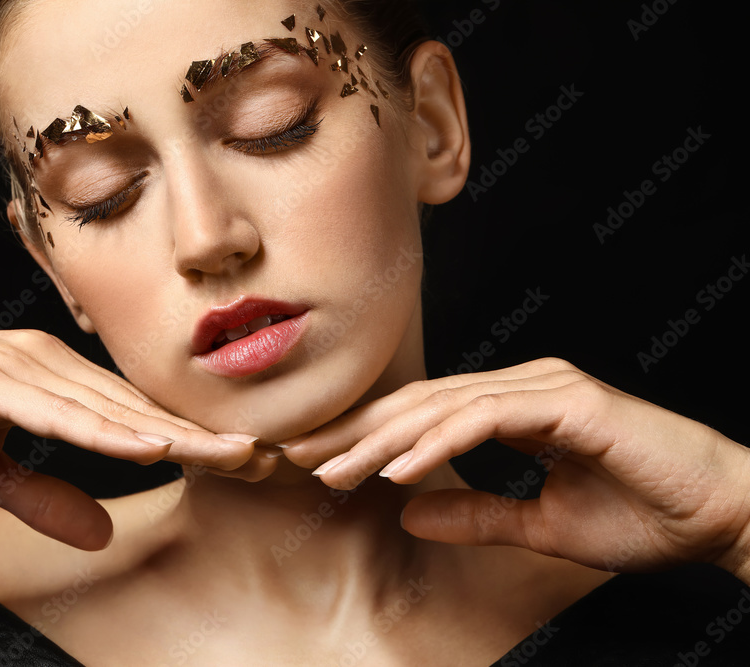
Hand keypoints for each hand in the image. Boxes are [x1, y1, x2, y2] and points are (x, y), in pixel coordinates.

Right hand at [0, 330, 255, 549]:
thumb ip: (45, 497)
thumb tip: (102, 534)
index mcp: (53, 374)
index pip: (133, 412)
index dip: (187, 437)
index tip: (236, 461)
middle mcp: (49, 361)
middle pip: (139, 406)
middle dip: (201, 435)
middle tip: (264, 456)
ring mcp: (24, 365)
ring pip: (114, 407)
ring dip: (174, 434)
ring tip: (232, 454)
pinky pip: (62, 411)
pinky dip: (108, 430)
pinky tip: (152, 445)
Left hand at [282, 358, 749, 580]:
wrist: (722, 516)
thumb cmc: (643, 516)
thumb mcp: (539, 526)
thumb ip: (476, 515)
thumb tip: (407, 510)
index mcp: (514, 407)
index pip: (423, 417)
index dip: (368, 438)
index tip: (317, 463)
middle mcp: (522, 387)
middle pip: (419, 405)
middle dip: (357, 433)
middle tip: (298, 458)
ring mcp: (545, 388)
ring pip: (443, 407)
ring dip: (384, 441)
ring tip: (333, 470)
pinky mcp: (569, 402)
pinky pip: (487, 419)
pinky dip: (438, 442)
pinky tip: (396, 470)